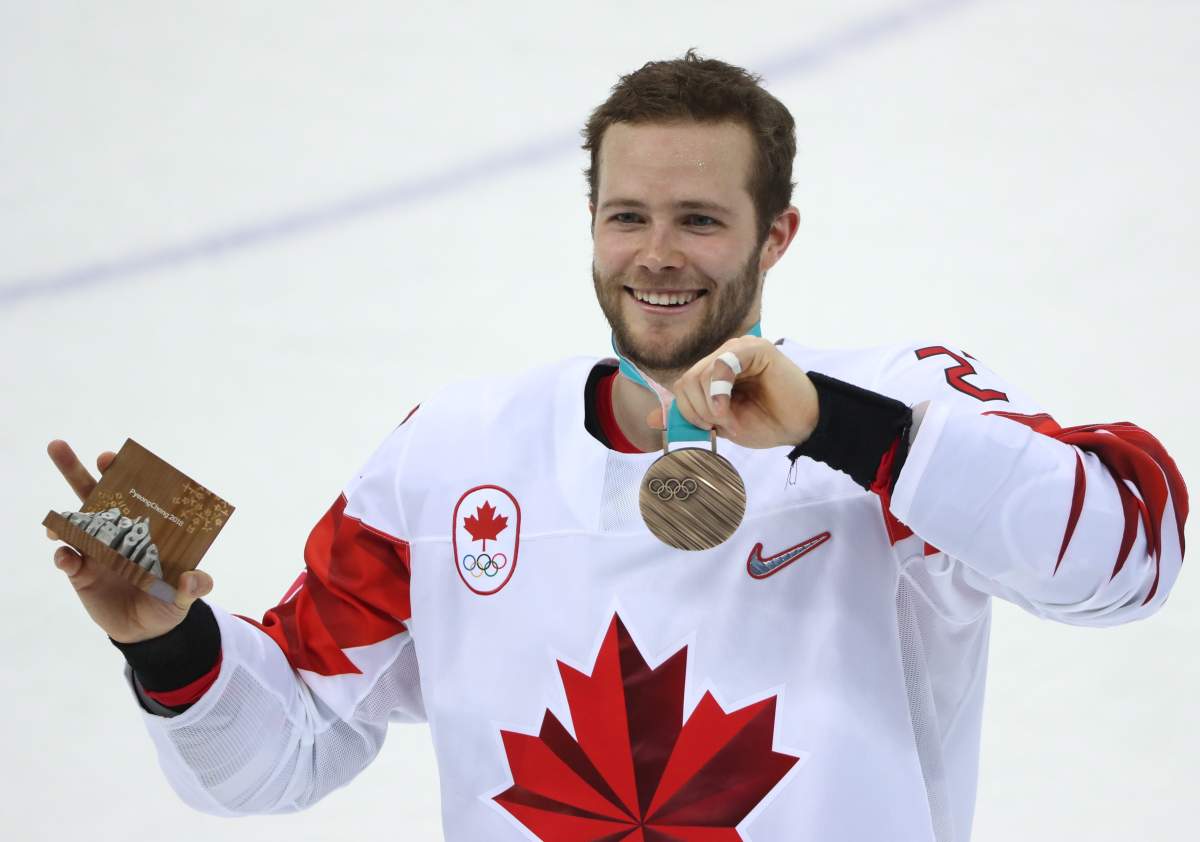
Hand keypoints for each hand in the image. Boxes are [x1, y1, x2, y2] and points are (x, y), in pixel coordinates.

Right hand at [47, 440, 212, 643]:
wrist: (146, 631)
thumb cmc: (168, 601)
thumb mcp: (185, 595)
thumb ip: (193, 586)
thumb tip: (194, 579)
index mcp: (143, 528)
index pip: (132, 493)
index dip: (122, 472)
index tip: (112, 458)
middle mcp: (117, 533)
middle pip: (94, 497)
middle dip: (77, 472)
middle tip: (60, 447)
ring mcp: (96, 551)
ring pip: (72, 525)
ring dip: (61, 519)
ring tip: (55, 524)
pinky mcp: (81, 574)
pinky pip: (67, 560)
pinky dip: (63, 556)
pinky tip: (66, 557)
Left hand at [649, 336, 819, 449]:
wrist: (801, 425)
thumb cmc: (766, 423)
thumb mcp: (720, 423)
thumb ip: (690, 417)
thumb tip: (652, 421)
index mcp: (714, 372)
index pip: (682, 386)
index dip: (687, 412)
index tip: (709, 428)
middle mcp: (723, 356)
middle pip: (686, 381)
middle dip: (696, 411)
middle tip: (719, 424)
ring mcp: (739, 348)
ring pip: (699, 375)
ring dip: (708, 405)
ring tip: (729, 418)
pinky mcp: (755, 349)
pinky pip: (722, 364)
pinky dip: (718, 390)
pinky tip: (727, 407)